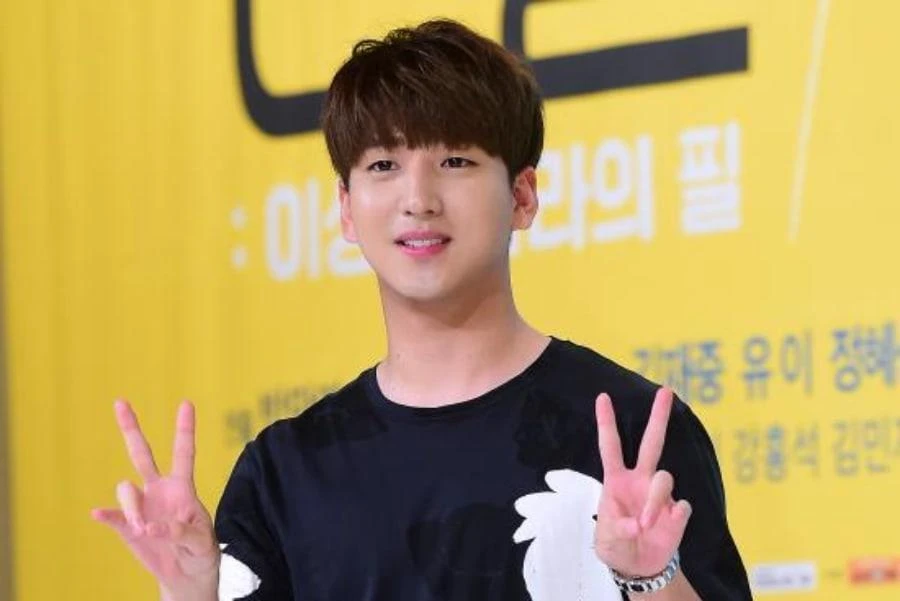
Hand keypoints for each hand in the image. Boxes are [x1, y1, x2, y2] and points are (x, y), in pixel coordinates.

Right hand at [92, 400, 218, 599]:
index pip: (183, 453)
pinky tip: (98, 514)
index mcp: (183, 487)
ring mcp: (141, 505)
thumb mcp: (199, 541)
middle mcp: (159, 489)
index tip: (187, 402)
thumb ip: (178, 531)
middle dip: (130, 428)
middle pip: (142, 454)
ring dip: (132, 508)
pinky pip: (111, 516)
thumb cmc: (200, 551)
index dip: (185, 428)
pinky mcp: (126, 525)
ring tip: (144, 530)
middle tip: (120, 401)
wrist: (186, 574)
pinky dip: (106, 514)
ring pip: (126, 490)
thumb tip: (148, 526)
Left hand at [593, 387, 691, 577]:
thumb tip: (638, 524)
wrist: (639, 567)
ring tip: (646, 525)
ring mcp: (660, 494)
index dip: (606, 422)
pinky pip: (682, 505)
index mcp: (617, 480)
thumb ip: (617, 529)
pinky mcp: (677, 511)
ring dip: (655, 501)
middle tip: (666, 391)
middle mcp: (640, 480)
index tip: (603, 396)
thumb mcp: (606, 540)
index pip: (611, 446)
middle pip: (653, 443)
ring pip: (665, 478)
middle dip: (658, 417)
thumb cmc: (616, 545)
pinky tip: (666, 526)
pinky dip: (673, 516)